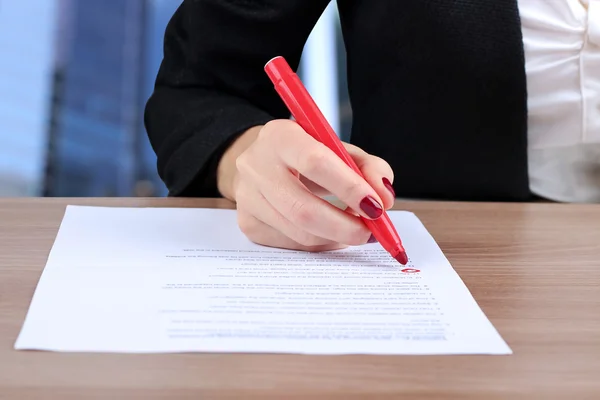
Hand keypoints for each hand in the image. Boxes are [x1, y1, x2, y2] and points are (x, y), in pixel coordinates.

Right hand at [219, 120, 395, 250]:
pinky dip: (320, 243)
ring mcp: (247, 197)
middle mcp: (255, 165)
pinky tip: (330, 232)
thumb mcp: (339, 149)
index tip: (376, 207)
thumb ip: (369, 168)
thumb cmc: (307, 154)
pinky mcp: (248, 223)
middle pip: (303, 209)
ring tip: (354, 229)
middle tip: (371, 232)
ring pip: (299, 233)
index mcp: (279, 135)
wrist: (262, 162)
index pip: (315, 163)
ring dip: (336, 238)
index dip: (349, 188)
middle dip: (345, 226)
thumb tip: (384, 198)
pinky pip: (292, 244)